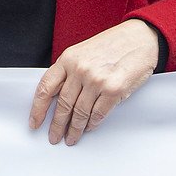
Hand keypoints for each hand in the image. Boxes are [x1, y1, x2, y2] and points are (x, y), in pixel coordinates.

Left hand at [29, 19, 158, 144]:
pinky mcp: (114, 89)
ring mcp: (97, 80)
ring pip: (80, 112)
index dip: (38, 109)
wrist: (140, 38)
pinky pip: (98, 113)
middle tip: (54, 137)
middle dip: (57, 125)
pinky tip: (89, 127)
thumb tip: (58, 99)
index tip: (35, 123)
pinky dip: (92, 123)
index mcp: (69, 58)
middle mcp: (80, 69)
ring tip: (72, 137)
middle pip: (62, 104)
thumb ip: (70, 72)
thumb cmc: (113, 44)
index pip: (46, 87)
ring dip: (75, 129)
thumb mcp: (84, 52)